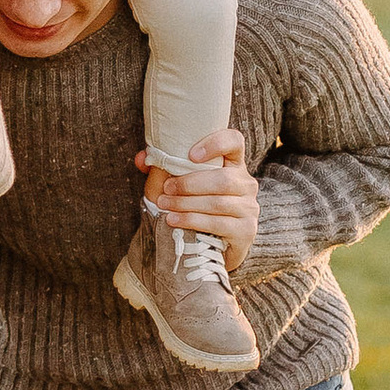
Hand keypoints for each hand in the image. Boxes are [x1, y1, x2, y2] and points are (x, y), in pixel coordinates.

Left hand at [137, 131, 259, 267]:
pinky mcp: (246, 230)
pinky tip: (174, 220)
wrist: (213, 247)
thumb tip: (140, 158)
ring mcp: (249, 207)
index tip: (191, 155)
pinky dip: (192, 221)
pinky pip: (218, 223)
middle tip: (166, 188)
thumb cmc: (197, 209)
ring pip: (218, 202)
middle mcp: (246, 183)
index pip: (234, 141)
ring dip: (186, 204)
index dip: (216, 143)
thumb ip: (162, 169)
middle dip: (189, 184)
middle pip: (223, 178)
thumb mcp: (181, 186)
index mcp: (233, 165)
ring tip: (165, 204)